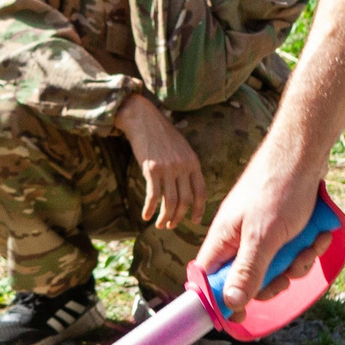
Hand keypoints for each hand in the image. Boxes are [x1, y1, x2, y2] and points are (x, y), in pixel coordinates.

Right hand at [118, 94, 206, 231]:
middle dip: (179, 217)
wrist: (143, 119)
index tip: (195, 221)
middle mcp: (183, 166)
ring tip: (160, 225)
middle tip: (172, 225)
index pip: (201, 192)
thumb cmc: (161, 134)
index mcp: (193, 162)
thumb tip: (187, 189)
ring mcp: (167, 168)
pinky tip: (146, 216)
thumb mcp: (181, 148)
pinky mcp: (151, 169)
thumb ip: (187, 166)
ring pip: (170, 202)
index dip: (199, 209)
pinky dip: (150, 209)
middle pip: (185, 201)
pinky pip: (153, 196)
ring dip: (165, 217)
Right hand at [191, 137, 325, 315]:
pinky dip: (307, 244)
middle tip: (287, 274)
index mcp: (223, 239)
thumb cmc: (279, 188)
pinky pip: (291, 249)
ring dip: (296, 261)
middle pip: (248, 279)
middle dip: (274, 280)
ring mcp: (261, 230)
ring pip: (275, 265)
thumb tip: (229, 304)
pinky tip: (319, 233)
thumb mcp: (264, 237)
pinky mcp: (282, 225)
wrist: (306, 151)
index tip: (241, 316)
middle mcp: (238, 236)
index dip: (221, 300)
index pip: (209, 279)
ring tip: (310, 243)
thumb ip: (246, 271)